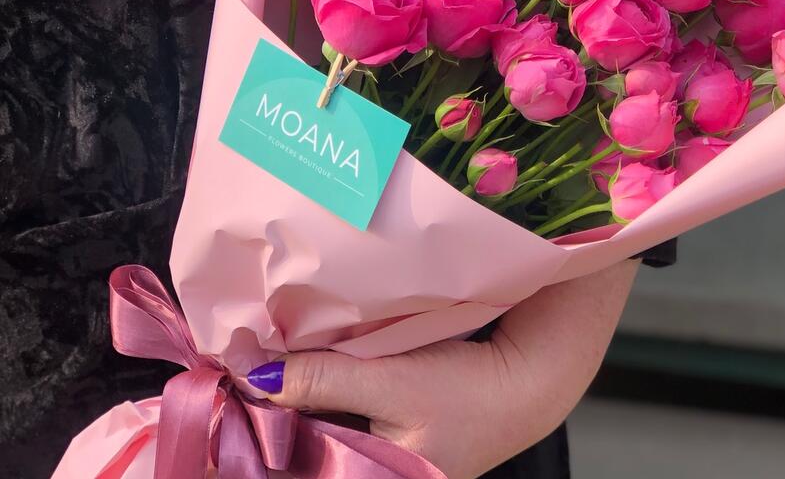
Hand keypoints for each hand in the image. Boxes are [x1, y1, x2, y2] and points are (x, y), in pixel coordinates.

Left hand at [250, 260, 637, 478]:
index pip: (279, 469)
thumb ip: (321, 379)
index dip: (244, 428)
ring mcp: (372, 462)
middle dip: (260, 408)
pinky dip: (313, 391)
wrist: (529, 380)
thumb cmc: (468, 391)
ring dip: (286, 395)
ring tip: (255, 357)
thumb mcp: (390, 382)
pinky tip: (298, 363)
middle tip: (232, 358)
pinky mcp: (381, 437)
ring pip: (308, 431)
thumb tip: (249, 369)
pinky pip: (331, 418)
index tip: (216, 383)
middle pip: (289, 450)